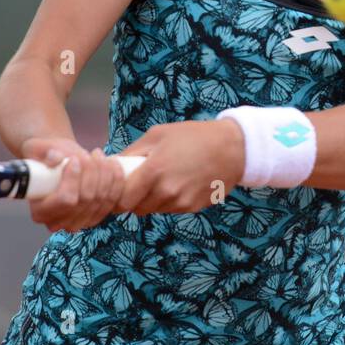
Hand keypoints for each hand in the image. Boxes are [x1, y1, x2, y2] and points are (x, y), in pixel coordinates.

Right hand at [20, 137, 126, 232]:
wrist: (58, 163)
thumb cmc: (45, 156)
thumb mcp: (38, 149)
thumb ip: (46, 153)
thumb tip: (56, 159)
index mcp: (39, 211)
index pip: (65, 199)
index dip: (74, 178)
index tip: (74, 159)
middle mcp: (57, 223)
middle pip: (86, 200)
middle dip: (92, 172)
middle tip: (90, 153)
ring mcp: (78, 223)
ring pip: (102, 199)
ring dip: (105, 173)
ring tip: (98, 155)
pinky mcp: (95, 217)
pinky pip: (113, 200)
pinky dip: (116, 180)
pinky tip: (112, 163)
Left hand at [115, 119, 244, 215]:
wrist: (232, 148)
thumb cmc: (192, 136)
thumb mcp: (157, 134)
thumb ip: (132, 153)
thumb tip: (111, 165)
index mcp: (153, 172)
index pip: (122, 201)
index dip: (116, 197)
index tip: (117, 188)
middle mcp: (166, 192)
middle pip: (136, 208)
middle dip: (133, 198)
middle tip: (139, 181)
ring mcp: (180, 203)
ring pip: (154, 210)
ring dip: (151, 200)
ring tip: (162, 178)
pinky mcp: (192, 208)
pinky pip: (171, 209)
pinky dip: (168, 200)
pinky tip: (178, 182)